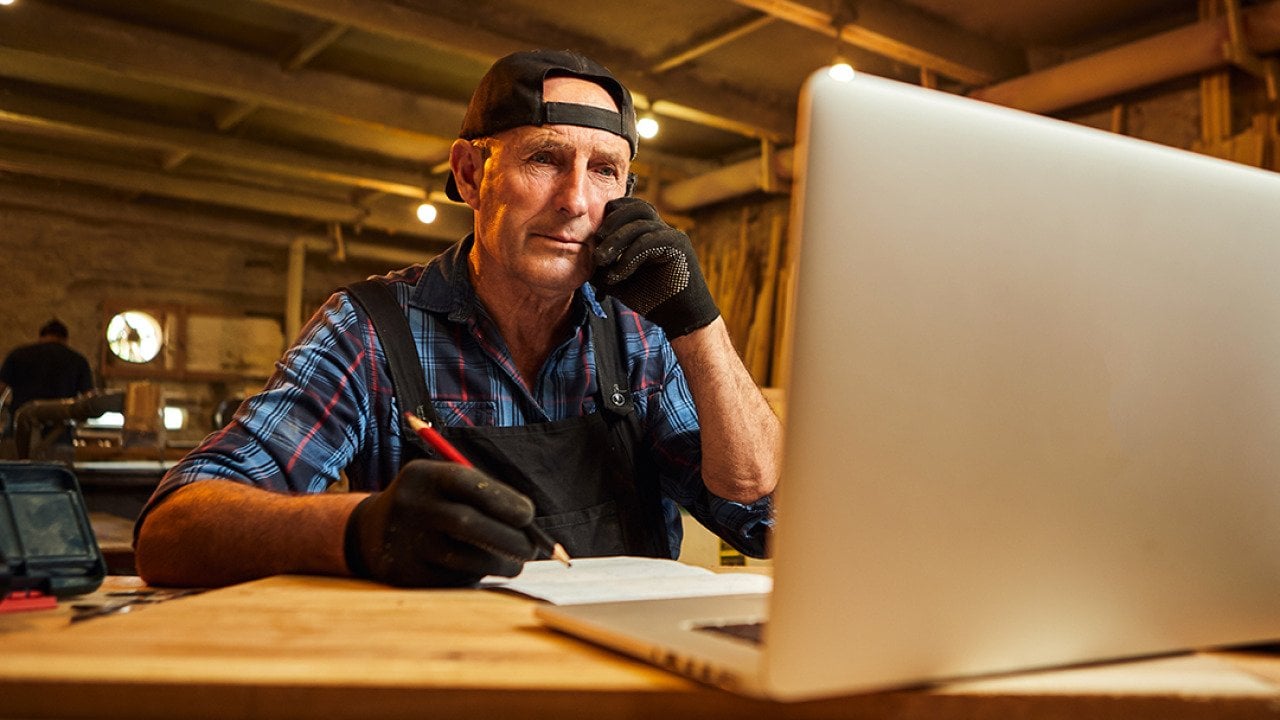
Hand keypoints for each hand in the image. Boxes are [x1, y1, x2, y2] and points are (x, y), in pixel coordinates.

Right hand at [344, 460, 536, 586]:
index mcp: (423, 476)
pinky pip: (451, 577)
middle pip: (466, 522)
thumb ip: (485, 499)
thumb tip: (531, 529)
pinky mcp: (405, 572)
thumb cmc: (432, 505)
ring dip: (498, 564)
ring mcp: (404, 541)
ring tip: (515, 564)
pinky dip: (475, 575)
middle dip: (507, 538)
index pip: (467, 483)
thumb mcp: (446, 487)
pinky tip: (481, 569)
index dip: (503, 500)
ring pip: (462, 557)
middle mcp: (410, 506)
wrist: (372, 532)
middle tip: (532, 549)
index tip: (529, 516)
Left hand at [591, 197, 719, 337]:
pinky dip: (629, 257)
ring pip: (640, 223)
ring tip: (600, 260)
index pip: (631, 208)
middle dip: (612, 221)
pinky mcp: (678, 246)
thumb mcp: (619, 281)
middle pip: (637, 207)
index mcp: (650, 233)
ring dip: (616, 240)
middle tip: (596, 241)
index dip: (612, 214)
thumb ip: (602, 267)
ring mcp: (672, 235)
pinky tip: (618, 274)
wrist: (679, 317)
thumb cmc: (651, 298)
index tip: (596, 235)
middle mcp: (663, 230)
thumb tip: (582, 258)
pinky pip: (648, 242)